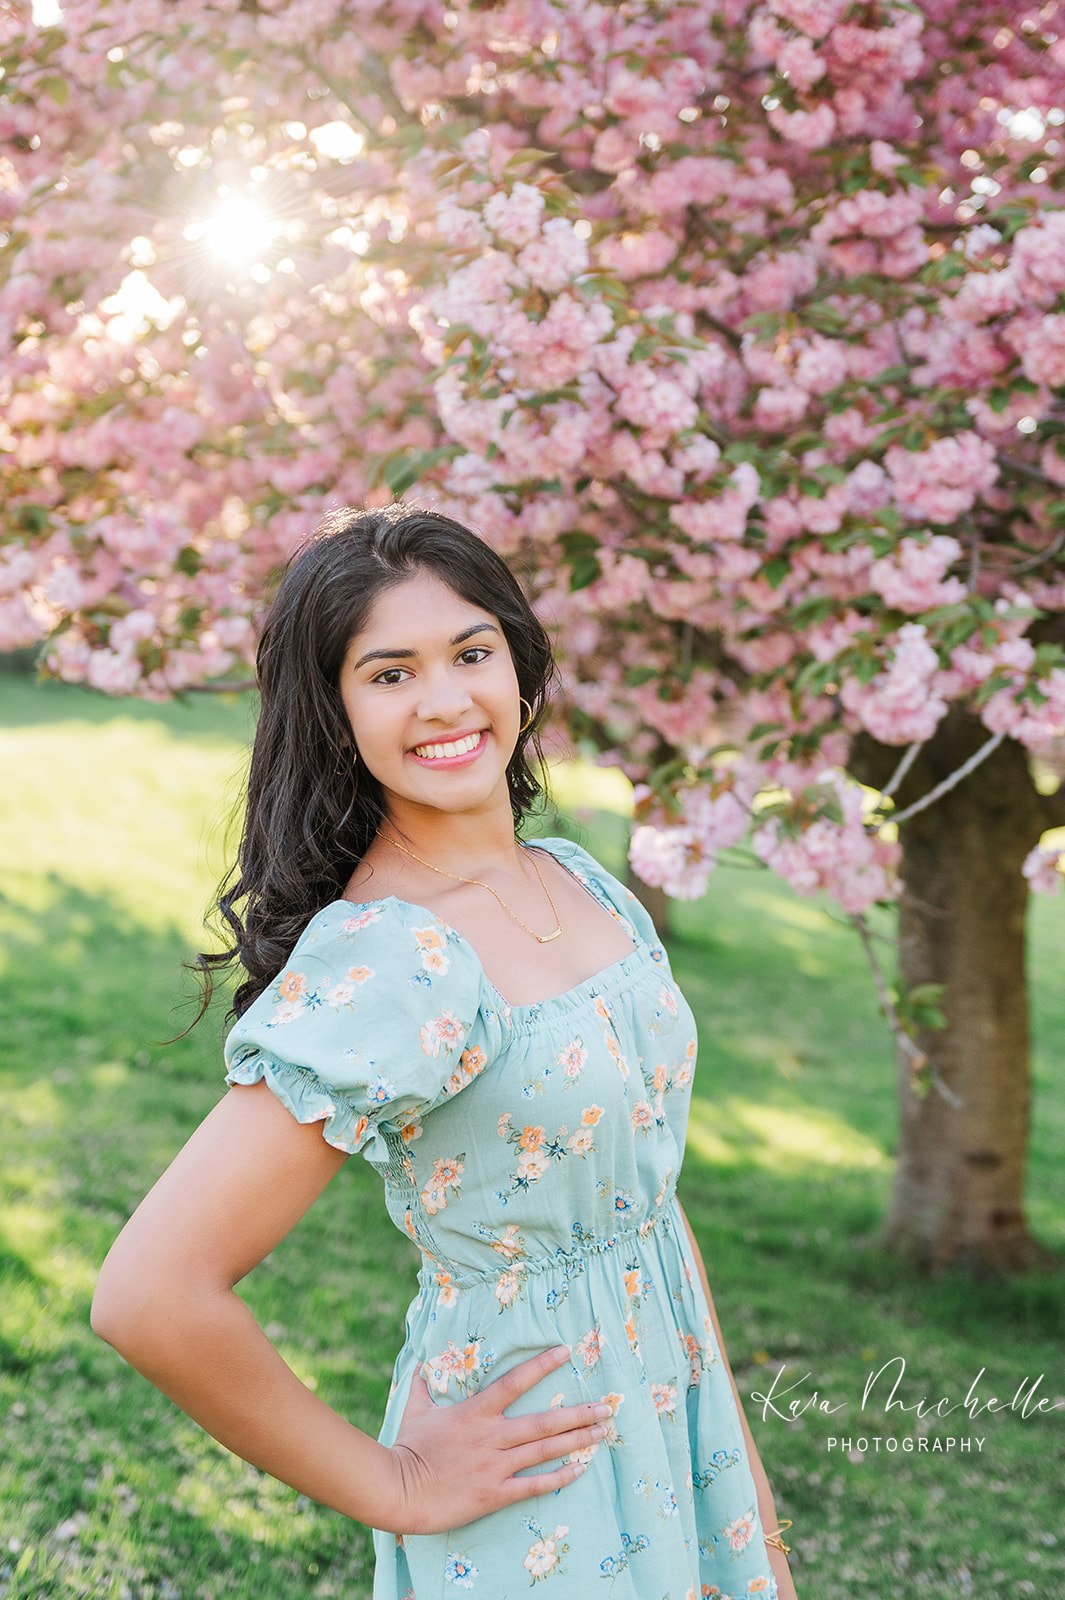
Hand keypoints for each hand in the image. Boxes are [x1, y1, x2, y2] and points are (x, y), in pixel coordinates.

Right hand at [385, 1343, 610, 1534]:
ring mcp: (495, 1466)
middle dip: (578, 1414)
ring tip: (602, 1433)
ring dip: (577, 1441)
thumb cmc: (407, 1448)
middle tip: (607, 1407)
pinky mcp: (494, 1494)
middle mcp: (492, 1436)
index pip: (515, 1382)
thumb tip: (420, 1365)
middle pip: (543, 1422)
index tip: (565, 1351)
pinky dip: (558, 1478)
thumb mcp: (416, 1410)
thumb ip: (423, 1386)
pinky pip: (533, 1485)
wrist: (399, 1490)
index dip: (541, 1365)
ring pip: (544, 1451)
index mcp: (476, 1412)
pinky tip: (579, 1471)